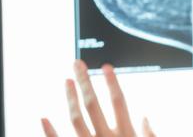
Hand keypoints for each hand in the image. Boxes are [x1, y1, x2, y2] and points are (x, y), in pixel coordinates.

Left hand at [41, 60, 155, 136]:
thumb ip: (149, 136)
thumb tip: (146, 118)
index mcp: (127, 135)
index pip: (119, 102)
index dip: (112, 83)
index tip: (105, 66)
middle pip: (94, 105)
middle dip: (85, 82)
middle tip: (76, 63)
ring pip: (77, 120)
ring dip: (70, 99)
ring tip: (66, 81)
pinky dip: (49, 132)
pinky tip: (43, 117)